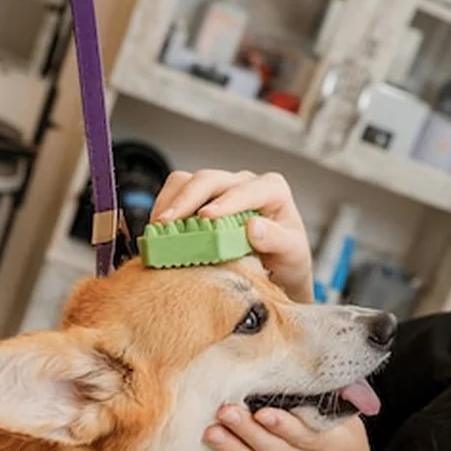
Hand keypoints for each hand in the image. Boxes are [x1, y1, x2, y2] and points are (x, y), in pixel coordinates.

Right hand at [150, 169, 313, 302]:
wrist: (277, 271)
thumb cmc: (288, 259)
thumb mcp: (292, 253)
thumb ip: (278, 240)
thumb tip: (254, 228)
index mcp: (272, 190)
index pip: (246, 189)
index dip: (225, 201)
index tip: (207, 217)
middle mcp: (244, 183)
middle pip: (210, 179)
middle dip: (187, 200)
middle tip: (168, 224)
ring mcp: (221, 190)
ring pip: (187, 181)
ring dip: (170, 203)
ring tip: (157, 228)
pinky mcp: (201, 200)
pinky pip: (176, 193)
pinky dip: (164, 209)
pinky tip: (157, 230)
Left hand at [204, 406, 380, 450]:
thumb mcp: (355, 436)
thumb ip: (336, 407)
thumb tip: (316, 374)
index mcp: (336, 448)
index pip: (307, 435)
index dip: (283, 425)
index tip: (263, 412)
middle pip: (276, 449)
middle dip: (248, 430)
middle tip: (226, 411)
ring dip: (231, 448)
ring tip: (211, 430)